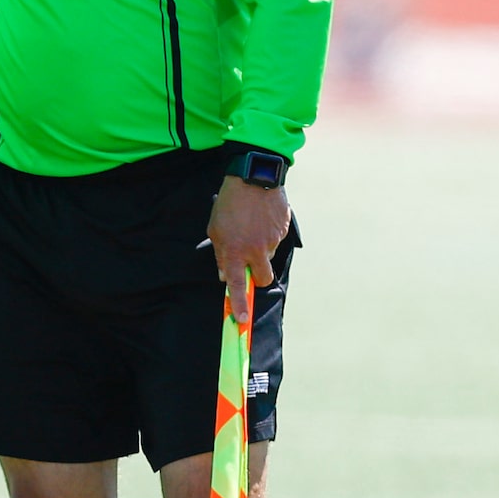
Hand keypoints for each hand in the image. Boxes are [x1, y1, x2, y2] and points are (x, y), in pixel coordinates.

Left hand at [209, 175, 289, 323]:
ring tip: (251, 226)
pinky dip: (269, 233)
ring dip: (261, 249)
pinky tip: (261, 218)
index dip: (239, 304)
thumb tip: (222, 274)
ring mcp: (271, 242)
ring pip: (268, 256)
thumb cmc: (229, 203)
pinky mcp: (283, 231)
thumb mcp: (215, 228)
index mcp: (234, 251)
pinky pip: (275, 240)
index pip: (236, 285)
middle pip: (262, 278)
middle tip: (250, 262)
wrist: (254, 177)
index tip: (241, 320)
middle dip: (257, 276)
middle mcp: (255, 251)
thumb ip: (220, 254)